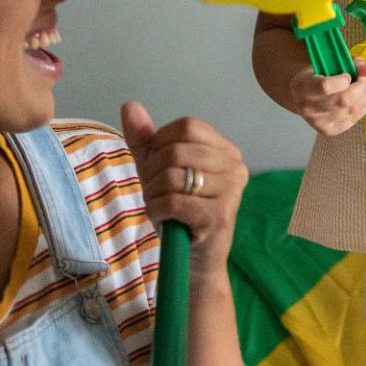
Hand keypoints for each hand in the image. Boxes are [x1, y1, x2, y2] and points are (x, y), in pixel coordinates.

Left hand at [121, 101, 246, 277]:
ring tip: (160, 206)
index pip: (188, 126)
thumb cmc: (180, 213)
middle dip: (152, 172)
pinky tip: (163, 218)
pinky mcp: (218, 216)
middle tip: (155, 191)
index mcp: (227, 151)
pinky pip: (173, 200)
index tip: (157, 165)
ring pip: (172, 175)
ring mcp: (230, 192)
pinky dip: (156, 209)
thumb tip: (129, 105)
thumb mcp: (159, 172)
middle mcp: (235, 167)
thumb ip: (145, 140)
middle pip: (177, 150)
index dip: (161, 142)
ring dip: (153, 193)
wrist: (196, 260)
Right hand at [286, 58, 365, 135]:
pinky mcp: (330, 131)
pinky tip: (362, 96)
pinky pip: (356, 117)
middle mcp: (308, 108)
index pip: (325, 87)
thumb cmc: (317, 73)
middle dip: (363, 86)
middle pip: (344, 100)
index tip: (347, 74)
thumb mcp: (329, 61)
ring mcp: (319, 123)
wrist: (303, 94)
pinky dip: (365, 104)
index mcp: (302, 87)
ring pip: (352, 110)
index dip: (343, 80)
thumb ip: (351, 62)